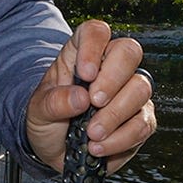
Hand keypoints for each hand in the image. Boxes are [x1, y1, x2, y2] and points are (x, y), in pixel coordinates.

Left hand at [26, 19, 155, 175]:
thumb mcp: (38, 110)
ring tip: (92, 134)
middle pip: (129, 51)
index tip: (85, 74)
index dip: (94, 47)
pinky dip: (121, 139)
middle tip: (94, 103)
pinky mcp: (141, 119)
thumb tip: (80, 98)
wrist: (55, 150)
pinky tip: (99, 147)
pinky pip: (143, 123)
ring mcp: (130, 92)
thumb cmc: (48, 120)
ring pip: (141, 88)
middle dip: (112, 79)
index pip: (96, 32)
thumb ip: (54, 102)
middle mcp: (111, 68)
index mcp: (82, 55)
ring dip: (115, 115)